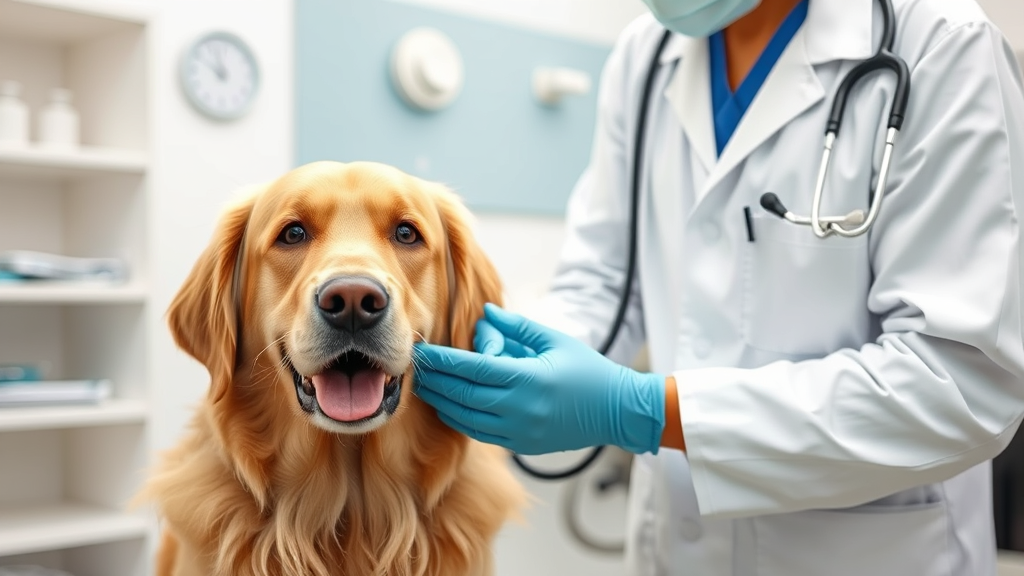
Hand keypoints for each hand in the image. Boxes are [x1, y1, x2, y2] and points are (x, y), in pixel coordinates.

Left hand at [413, 304, 665, 454]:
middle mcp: (519, 409)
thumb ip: (516, 328)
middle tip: (414, 367)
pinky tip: (450, 406)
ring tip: (426, 387)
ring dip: (442, 402)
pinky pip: (479, 433)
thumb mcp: (554, 341)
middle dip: (435, 381)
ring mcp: (518, 431)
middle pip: (462, 395)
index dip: (443, 361)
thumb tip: (484, 313)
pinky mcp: (520, 445)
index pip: (471, 369)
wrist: (616, 411)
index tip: (422, 350)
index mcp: (527, 379)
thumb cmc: (588, 370)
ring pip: (465, 419)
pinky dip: (460, 419)